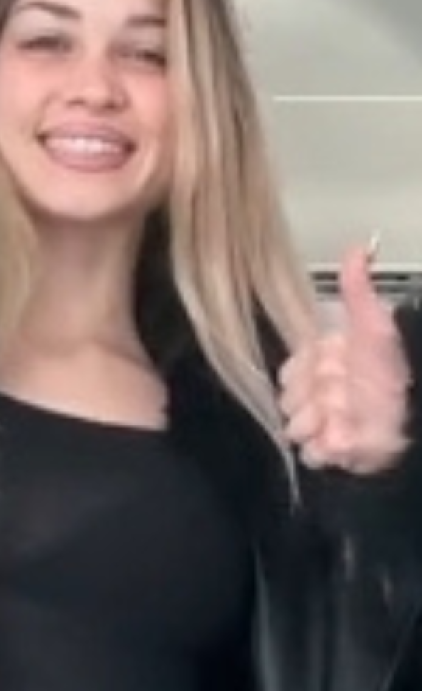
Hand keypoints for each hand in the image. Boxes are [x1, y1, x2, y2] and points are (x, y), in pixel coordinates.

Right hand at [278, 240, 412, 473]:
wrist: (413, 418)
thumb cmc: (392, 372)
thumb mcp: (373, 326)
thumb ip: (358, 290)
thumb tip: (359, 245)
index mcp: (325, 362)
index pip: (289, 371)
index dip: (304, 374)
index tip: (325, 372)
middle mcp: (321, 392)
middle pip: (287, 400)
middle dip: (311, 401)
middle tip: (337, 398)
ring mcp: (324, 423)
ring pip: (294, 426)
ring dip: (317, 424)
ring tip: (343, 420)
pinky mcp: (331, 451)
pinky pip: (308, 452)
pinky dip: (323, 449)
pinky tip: (339, 440)